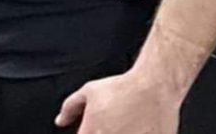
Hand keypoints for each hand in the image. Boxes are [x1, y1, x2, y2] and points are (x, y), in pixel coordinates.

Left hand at [54, 68, 180, 133]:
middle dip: (102, 132)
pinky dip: (135, 133)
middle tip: (110, 125)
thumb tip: (61, 120)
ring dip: (119, 133)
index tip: (92, 128)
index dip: (87, 132)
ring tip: (125, 125)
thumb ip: (71, 106)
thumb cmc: (124, 89)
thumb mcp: (90, 91)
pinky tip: (136, 128)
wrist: (154, 86)